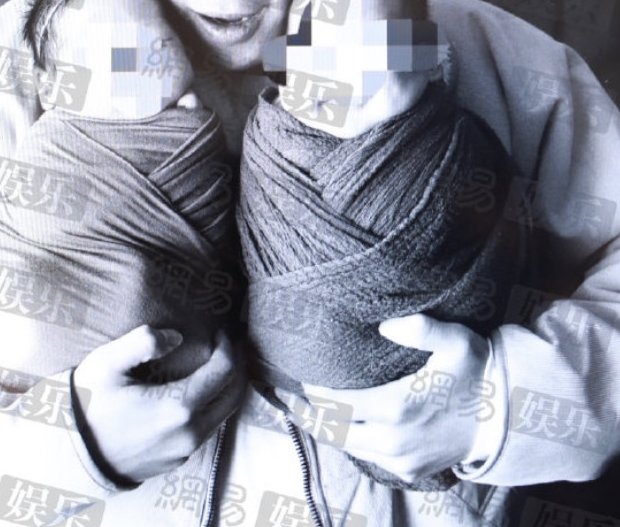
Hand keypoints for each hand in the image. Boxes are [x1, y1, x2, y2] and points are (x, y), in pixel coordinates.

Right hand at [72, 325, 244, 482]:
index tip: (222, 330)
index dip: (229, 346)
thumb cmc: (88, 404)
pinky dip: (212, 404)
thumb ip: (143, 342)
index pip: (224, 371)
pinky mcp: (175, 460)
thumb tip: (175, 336)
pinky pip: (206, 428)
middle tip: (230, 342)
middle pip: (233, 395)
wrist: (69, 455)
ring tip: (219, 361)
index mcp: (178, 408)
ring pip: (223, 414)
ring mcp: (183, 450)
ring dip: (227, 385)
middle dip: (237, 364)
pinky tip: (199, 388)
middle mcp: (189, 434)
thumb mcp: (108, 363)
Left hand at [277, 314, 493, 482]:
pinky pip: (367, 457)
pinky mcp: (410, 470)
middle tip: (282, 399)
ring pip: (348, 447)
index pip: (338, 403)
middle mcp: (393, 440)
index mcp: (397, 408)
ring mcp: (401, 459)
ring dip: (324, 430)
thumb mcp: (456, 342)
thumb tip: (385, 324)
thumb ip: (421, 328)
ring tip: (301, 413)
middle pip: (334, 430)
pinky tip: (340, 427)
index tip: (297, 378)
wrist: (512, 419)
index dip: (313, 392)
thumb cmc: (479, 374)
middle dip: (306, 414)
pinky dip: (348, 442)